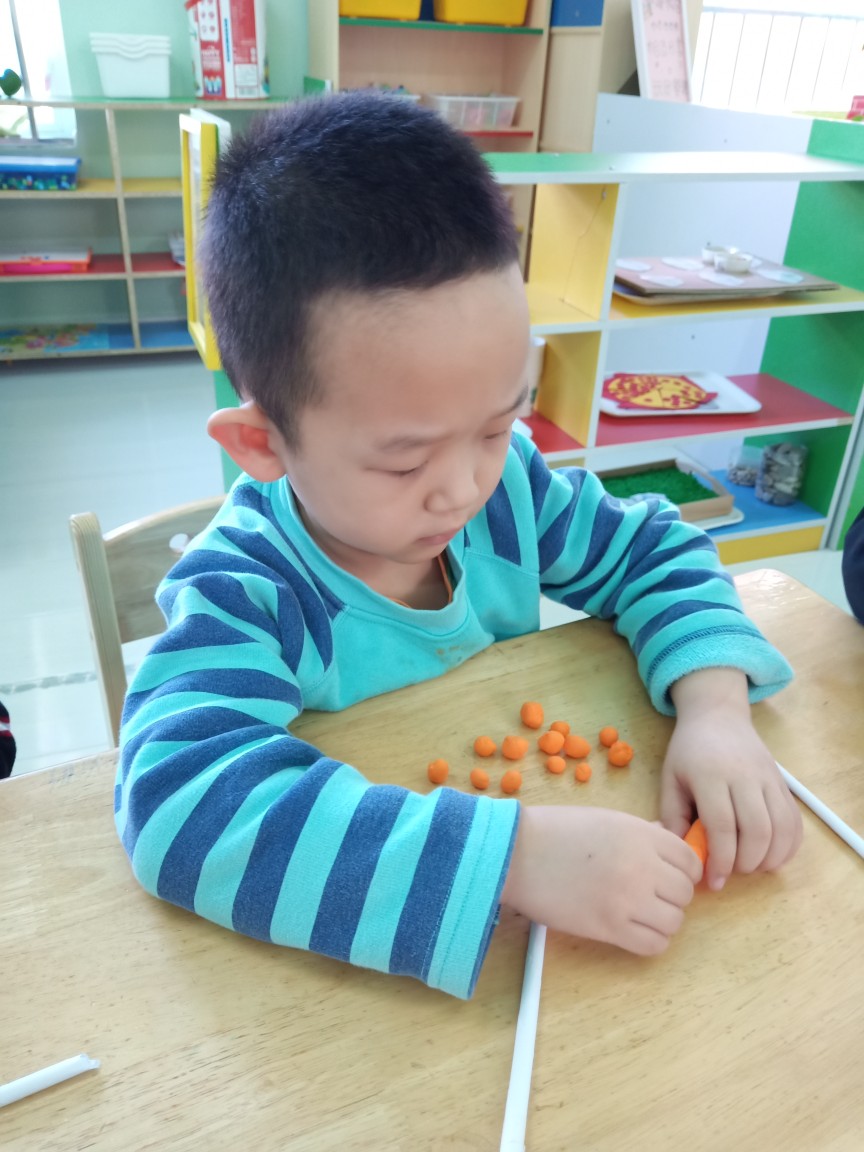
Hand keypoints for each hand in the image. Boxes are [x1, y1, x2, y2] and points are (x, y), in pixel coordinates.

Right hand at [501, 805, 701, 954]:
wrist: (516, 853)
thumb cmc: (556, 831)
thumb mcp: (606, 819)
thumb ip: (641, 832)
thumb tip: (665, 840)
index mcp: (642, 835)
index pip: (690, 862)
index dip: (682, 872)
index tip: (666, 876)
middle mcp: (642, 866)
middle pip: (684, 894)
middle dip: (671, 897)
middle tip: (649, 896)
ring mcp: (628, 899)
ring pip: (674, 922)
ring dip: (661, 920)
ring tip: (637, 914)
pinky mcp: (610, 927)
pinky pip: (653, 945)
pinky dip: (649, 941)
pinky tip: (631, 930)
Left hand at [663, 668, 802, 890]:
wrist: (718, 716)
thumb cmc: (689, 752)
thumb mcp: (671, 780)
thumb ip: (673, 817)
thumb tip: (681, 856)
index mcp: (711, 776)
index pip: (723, 826)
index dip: (721, 860)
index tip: (713, 881)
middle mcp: (744, 776)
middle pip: (757, 830)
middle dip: (746, 862)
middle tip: (732, 871)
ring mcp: (768, 779)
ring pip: (781, 828)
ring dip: (769, 858)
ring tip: (750, 866)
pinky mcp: (783, 783)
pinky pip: (795, 821)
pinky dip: (789, 846)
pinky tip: (772, 855)